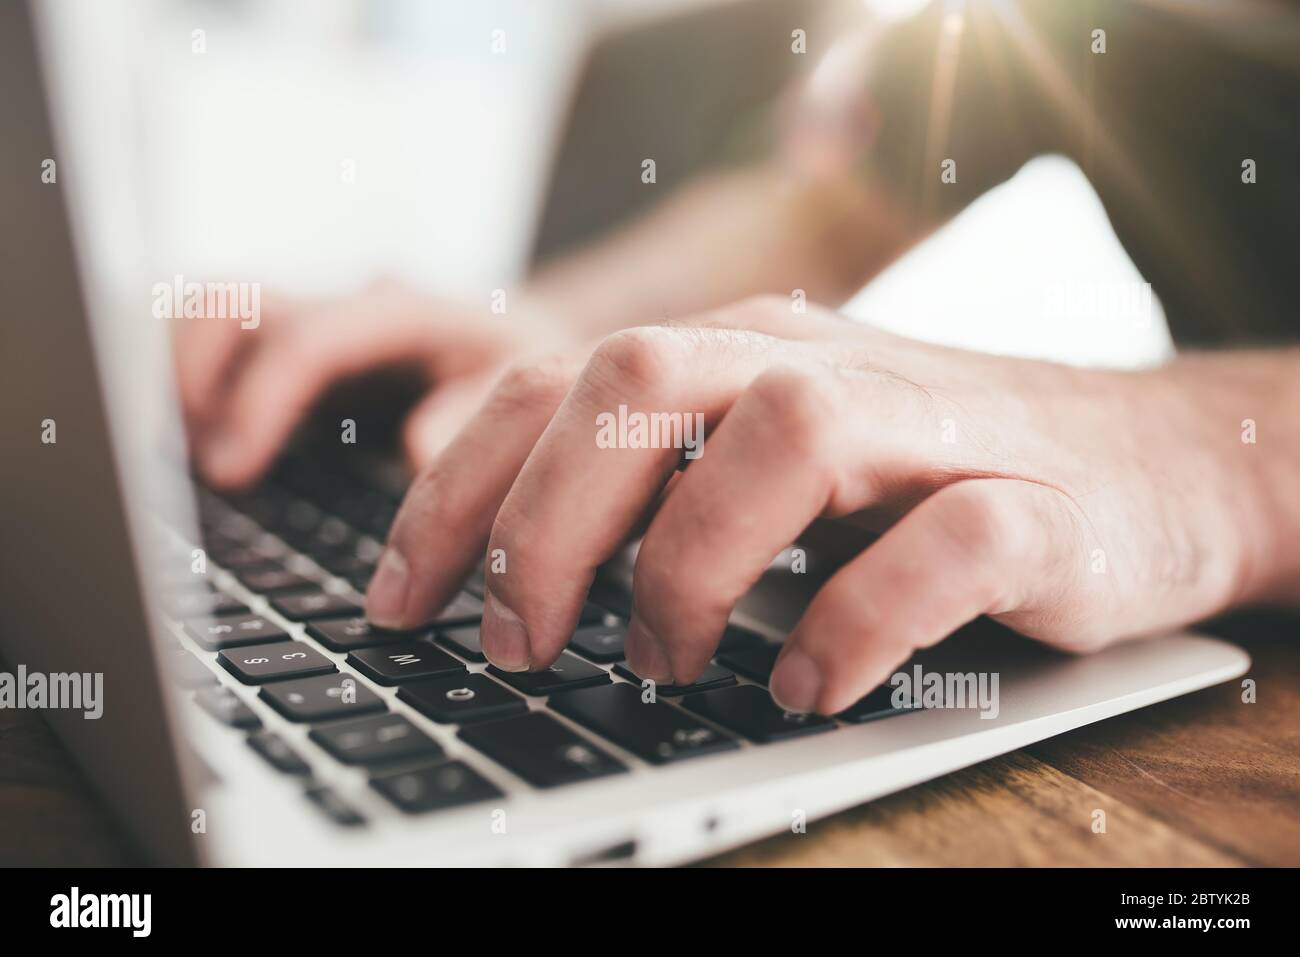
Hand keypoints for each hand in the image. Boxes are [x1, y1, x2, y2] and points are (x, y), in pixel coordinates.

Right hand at [173, 278, 564, 487]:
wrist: (539, 351)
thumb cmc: (534, 376)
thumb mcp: (530, 395)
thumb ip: (480, 413)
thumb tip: (418, 447)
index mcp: (406, 313)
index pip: (308, 339)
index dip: (259, 401)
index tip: (229, 472)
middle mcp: (348, 308)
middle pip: (232, 304)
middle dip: (195, 382)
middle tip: (205, 467)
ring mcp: (319, 325)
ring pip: (213, 319)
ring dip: (184, 385)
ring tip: (201, 464)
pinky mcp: (301, 355)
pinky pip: (225, 353)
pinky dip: (198, 396)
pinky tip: (214, 456)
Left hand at [367, 296, 1259, 713]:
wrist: (1149, 464)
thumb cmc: (927, 477)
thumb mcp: (772, 457)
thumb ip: (663, 480)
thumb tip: (505, 574)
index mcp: (741, 351)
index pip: (564, 383)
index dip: (463, 488)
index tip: (401, 597)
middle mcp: (818, 364)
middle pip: (642, 382)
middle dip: (547, 519)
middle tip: (513, 642)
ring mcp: (931, 428)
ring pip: (781, 440)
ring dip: (688, 567)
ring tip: (660, 663)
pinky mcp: (1032, 506)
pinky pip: (938, 551)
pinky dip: (852, 626)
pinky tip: (806, 687)